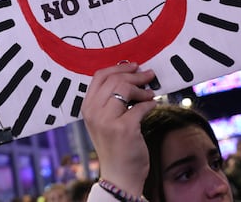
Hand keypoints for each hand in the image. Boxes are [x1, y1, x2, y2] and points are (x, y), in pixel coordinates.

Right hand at [81, 62, 155, 196]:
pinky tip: (153, 105)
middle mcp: (94, 112)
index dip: (118, 68)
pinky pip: (141, 106)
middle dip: (135, 75)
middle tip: (149, 75)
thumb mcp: (104, 119)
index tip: (134, 66)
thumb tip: (131, 75)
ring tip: (150, 94)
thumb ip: (110, 99)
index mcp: (87, 106)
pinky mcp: (124, 129)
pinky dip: (150, 103)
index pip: (99, 76)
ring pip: (125, 89)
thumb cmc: (114, 144)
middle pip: (115, 80)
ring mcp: (107, 121)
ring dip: (143, 89)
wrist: (119, 175)